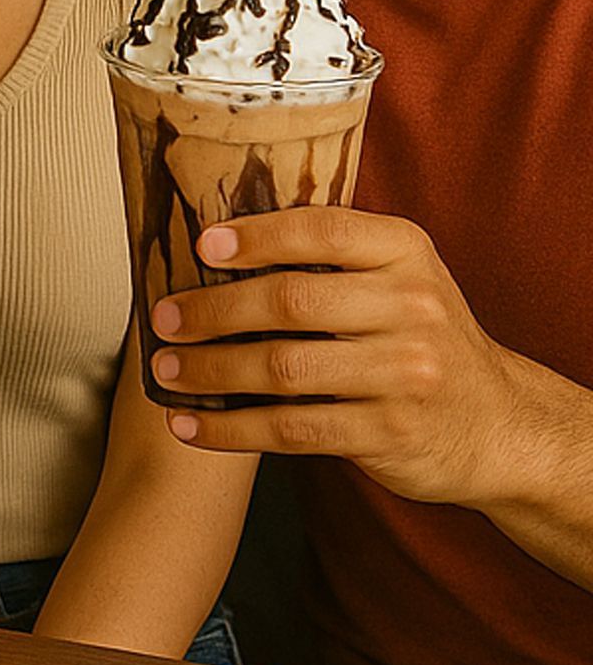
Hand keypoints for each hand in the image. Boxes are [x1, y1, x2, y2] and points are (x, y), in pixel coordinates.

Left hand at [153, 206, 518, 505]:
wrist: (500, 426)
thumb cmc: (420, 337)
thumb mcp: (398, 278)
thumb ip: (329, 256)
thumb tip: (213, 240)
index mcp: (405, 252)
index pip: (321, 230)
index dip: (256, 236)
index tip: (200, 245)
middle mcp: (411, 307)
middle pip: (290, 302)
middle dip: (213, 310)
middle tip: (162, 318)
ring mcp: (405, 375)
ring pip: (284, 370)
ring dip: (211, 371)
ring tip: (165, 371)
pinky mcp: (389, 434)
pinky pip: (293, 429)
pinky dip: (233, 428)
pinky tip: (192, 426)